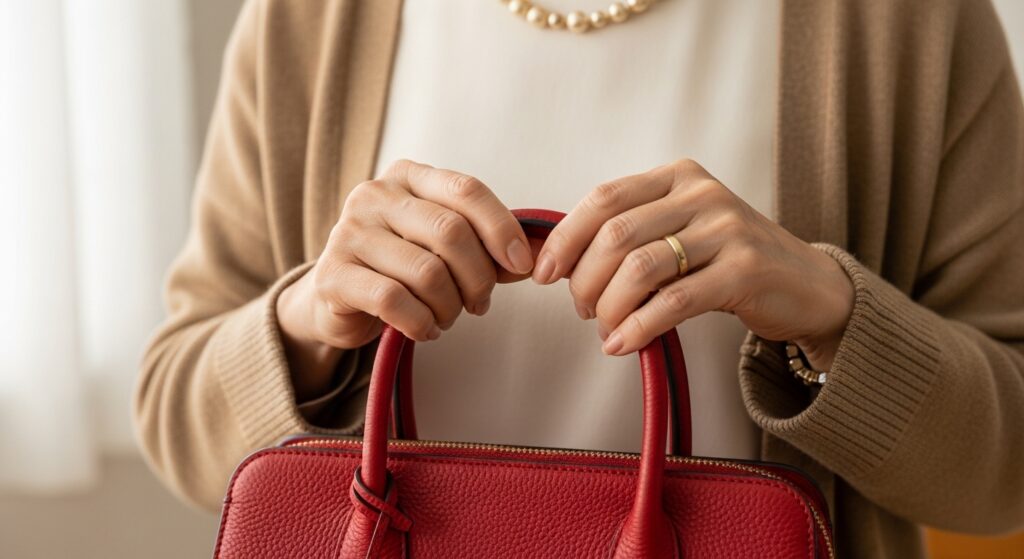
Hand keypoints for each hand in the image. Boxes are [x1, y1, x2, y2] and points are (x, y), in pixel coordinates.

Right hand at [277, 159, 533, 399]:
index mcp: (409, 177)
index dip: (502, 228)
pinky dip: (421, 322)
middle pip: (450, 232)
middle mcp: (375, 195)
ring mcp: (349, 232)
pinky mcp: (333, 275)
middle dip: (478, 277)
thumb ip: (490, 247)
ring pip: (426, 272)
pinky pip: (394, 300)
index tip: (522, 264)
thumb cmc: (402, 268)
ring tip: (447, 317)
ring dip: (449, 306)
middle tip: (479, 303)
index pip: (467, 190)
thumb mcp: (447, 248)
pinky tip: (424, 329)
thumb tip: (539, 256)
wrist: (339, 299)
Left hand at [532, 159, 853, 370]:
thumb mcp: (681, 230)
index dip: (565, 238)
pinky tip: (622, 345)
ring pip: (640, 268)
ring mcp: (727, 229)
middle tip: (582, 310)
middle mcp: (702, 193)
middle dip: (584, 279)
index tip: (543, 274)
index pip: (604, 199)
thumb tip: (556, 261)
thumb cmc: (728, 261)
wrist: (807, 285)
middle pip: (616, 235)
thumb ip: (631, 234)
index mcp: (678, 176)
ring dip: (609, 307)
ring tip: (605, 329)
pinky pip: (674, 302)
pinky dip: (639, 327)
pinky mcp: (746, 270)